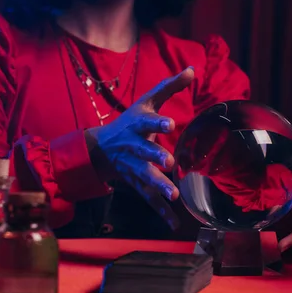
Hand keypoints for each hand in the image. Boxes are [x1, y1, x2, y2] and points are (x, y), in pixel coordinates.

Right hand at [85, 67, 194, 228]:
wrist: (100, 149)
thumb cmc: (129, 122)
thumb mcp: (146, 101)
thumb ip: (169, 87)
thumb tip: (191, 69)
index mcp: (137, 125)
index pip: (147, 122)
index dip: (158, 122)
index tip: (171, 123)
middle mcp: (133, 147)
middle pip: (144, 152)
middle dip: (155, 156)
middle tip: (168, 161)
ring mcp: (133, 167)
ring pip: (144, 177)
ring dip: (158, 185)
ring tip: (172, 194)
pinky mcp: (136, 183)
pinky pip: (148, 198)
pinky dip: (160, 212)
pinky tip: (173, 223)